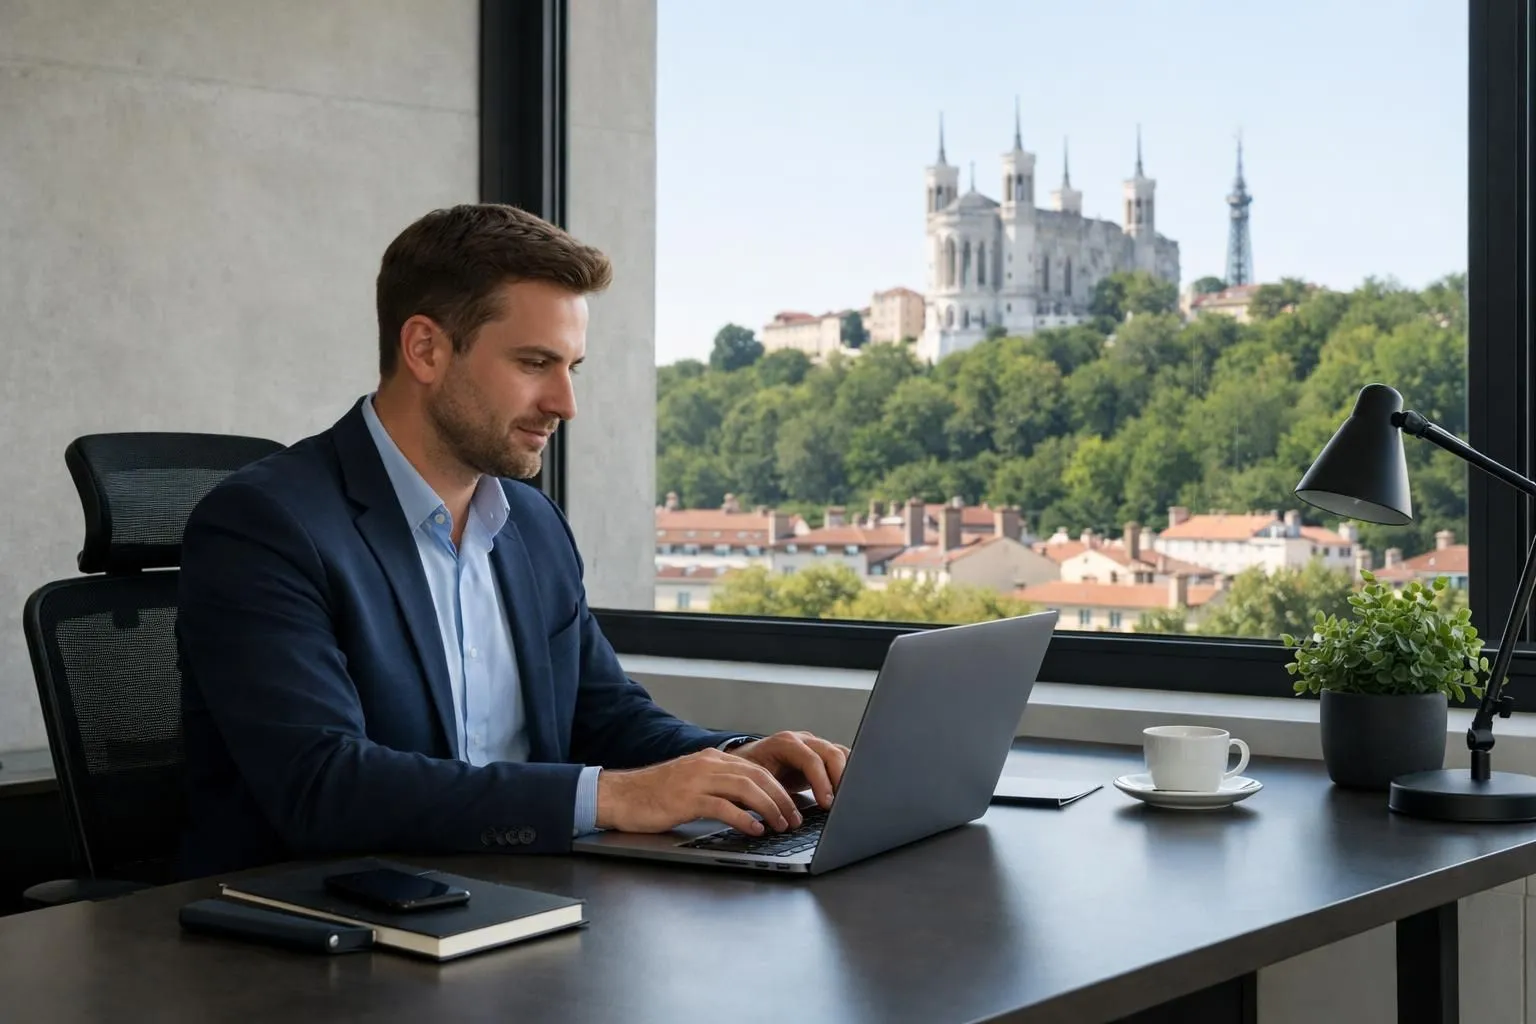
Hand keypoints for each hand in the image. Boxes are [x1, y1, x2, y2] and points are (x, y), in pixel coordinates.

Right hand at [594, 747, 801, 835]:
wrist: (620, 795)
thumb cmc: (654, 794)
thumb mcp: (692, 783)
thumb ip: (718, 787)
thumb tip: (750, 805)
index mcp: (711, 759)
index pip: (756, 769)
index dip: (779, 788)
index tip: (792, 805)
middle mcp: (707, 764)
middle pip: (757, 776)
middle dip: (781, 798)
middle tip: (794, 818)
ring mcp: (697, 780)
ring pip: (746, 789)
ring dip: (770, 808)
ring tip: (781, 825)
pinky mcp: (687, 799)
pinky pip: (724, 807)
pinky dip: (744, 819)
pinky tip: (755, 830)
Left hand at [729, 730, 850, 810]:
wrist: (747, 760)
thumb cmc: (750, 772)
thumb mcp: (755, 781)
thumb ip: (771, 793)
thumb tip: (784, 815)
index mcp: (785, 743)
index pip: (811, 759)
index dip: (821, 782)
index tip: (827, 803)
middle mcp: (802, 740)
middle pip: (831, 753)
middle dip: (839, 779)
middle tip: (840, 804)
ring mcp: (814, 744)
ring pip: (840, 753)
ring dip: (847, 775)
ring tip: (846, 798)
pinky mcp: (821, 753)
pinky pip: (841, 758)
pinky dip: (848, 772)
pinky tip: (848, 789)